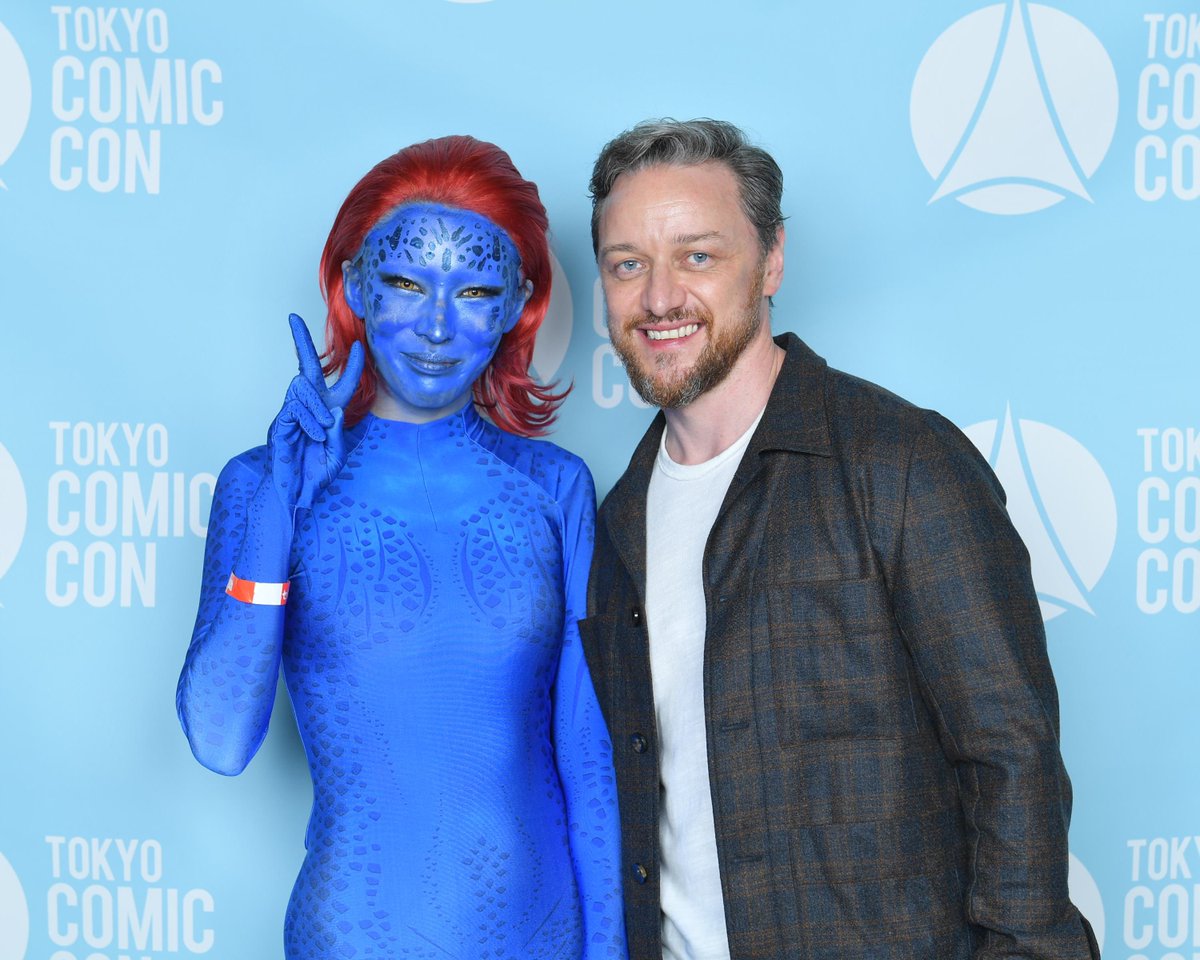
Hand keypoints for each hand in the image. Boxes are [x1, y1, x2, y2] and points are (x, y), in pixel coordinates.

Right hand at [267, 314, 364, 511]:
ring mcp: (292, 414)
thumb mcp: (336, 457)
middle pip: (306, 367)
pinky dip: (307, 421)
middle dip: (300, 341)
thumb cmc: (314, 477)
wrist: (294, 495)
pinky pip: (294, 409)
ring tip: (321, 431)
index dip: (352, 367)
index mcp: (328, 415)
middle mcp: (310, 409)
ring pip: (303, 389)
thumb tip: (334, 411)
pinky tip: (312, 435)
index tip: (361, 347)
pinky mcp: (279, 423)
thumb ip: (338, 436)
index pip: (341, 385)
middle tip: (293, 318)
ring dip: (316, 408)